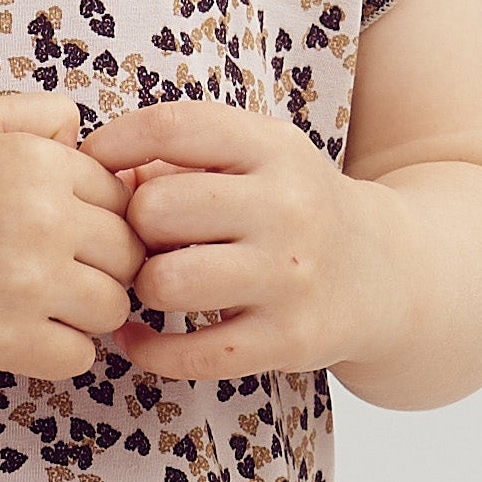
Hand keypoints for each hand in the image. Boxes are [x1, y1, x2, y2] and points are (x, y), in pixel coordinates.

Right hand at [0, 91, 150, 380]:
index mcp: (40, 163)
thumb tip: (93, 142)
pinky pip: (79, 357)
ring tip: (42, 301)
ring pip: (112, 308)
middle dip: (102, 264)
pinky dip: (60, 350)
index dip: (101, 218)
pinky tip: (24, 331)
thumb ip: (41, 115)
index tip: (67, 231)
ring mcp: (27, 285)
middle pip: (129, 255)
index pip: (123, 199)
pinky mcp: (6, 341)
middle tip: (58, 269)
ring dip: (86, 310)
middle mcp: (43, 220)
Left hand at [79, 94, 371, 377]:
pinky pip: (190, 354)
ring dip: (142, 289)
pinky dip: (148, 351)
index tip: (93, 166)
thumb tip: (99, 171)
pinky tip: (141, 338)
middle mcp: (288, 207)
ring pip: (165, 283)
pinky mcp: (289, 340)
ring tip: (153, 285)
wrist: (388, 271)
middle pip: (156, 210)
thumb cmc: (296, 208)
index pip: (173, 127)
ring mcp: (290, 277)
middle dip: (133, 228)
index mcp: (274, 148)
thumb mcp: (260, 159)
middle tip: (144, 241)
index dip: (115, 144)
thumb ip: (183, 156)